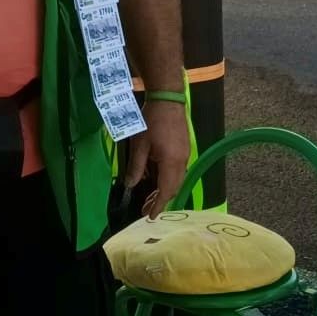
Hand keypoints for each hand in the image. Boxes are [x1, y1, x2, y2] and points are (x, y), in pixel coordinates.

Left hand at [121, 100, 191, 216]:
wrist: (168, 99)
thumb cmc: (151, 120)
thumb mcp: (139, 144)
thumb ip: (136, 167)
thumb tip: (130, 185)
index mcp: (171, 163)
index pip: (166, 191)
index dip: (158, 205)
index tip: (150, 216)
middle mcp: (182, 161)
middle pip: (174, 187)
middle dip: (161, 200)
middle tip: (147, 208)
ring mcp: (185, 154)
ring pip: (177, 179)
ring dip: (165, 190)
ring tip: (150, 196)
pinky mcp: (185, 148)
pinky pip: (178, 170)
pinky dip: (168, 179)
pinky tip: (157, 177)